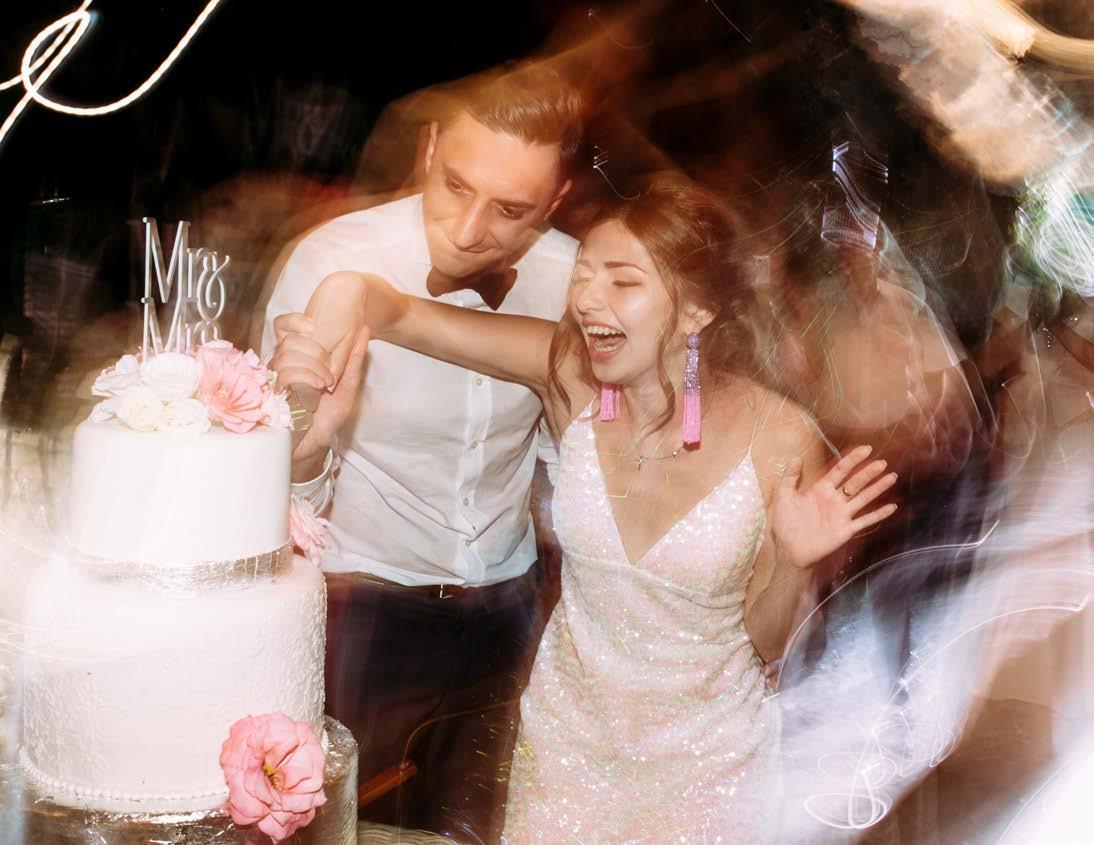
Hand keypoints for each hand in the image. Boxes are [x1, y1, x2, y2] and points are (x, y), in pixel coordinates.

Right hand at [271, 314, 369, 465]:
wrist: (314, 444)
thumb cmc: (327, 417)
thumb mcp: (347, 385)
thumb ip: (354, 359)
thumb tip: (365, 330)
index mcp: (297, 358)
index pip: (283, 326)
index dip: (296, 321)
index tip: (313, 326)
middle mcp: (281, 365)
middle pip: (289, 340)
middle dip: (316, 353)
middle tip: (330, 374)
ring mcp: (273, 379)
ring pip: (286, 356)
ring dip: (312, 368)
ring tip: (324, 385)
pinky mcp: (270, 394)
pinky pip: (285, 375)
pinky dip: (305, 379)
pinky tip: (315, 390)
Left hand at [770, 445, 897, 568]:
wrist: (789, 550)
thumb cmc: (784, 524)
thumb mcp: (783, 497)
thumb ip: (790, 477)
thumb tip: (796, 457)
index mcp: (821, 489)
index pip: (840, 470)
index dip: (853, 459)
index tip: (866, 448)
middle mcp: (834, 500)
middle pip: (855, 482)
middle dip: (869, 472)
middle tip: (882, 463)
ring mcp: (842, 515)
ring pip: (864, 498)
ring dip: (878, 488)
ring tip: (892, 477)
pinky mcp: (846, 530)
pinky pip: (865, 521)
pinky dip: (879, 514)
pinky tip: (892, 507)